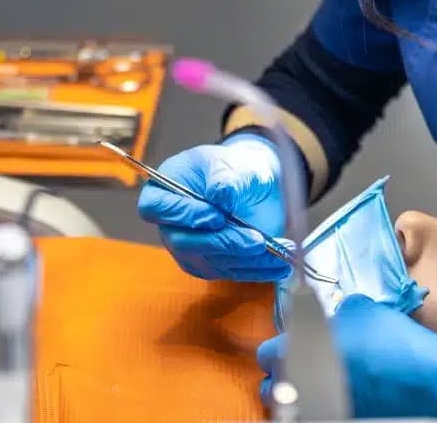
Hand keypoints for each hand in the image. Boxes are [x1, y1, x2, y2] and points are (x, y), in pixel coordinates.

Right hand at [136, 133, 287, 280]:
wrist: (250, 184)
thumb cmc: (233, 168)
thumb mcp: (232, 163)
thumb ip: (226, 177)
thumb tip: (221, 196)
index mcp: (162, 190)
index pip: (156, 208)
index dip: (184, 215)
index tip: (216, 216)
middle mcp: (170, 225)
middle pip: (184, 243)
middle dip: (224, 243)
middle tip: (256, 240)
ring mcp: (187, 249)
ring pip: (210, 262)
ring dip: (247, 260)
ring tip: (280, 252)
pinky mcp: (209, 265)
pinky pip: (230, 272)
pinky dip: (257, 270)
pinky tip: (280, 264)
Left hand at [257, 295, 436, 417]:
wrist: (426, 379)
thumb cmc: (392, 341)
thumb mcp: (363, 311)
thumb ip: (339, 311)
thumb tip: (339, 312)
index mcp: (297, 352)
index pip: (266, 355)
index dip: (278, 349)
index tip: (290, 345)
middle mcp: (301, 385)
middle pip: (272, 389)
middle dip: (283, 378)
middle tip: (301, 367)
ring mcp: (318, 406)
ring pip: (292, 408)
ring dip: (300, 395)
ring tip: (318, 386)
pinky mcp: (336, 418)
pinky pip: (317, 412)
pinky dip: (322, 405)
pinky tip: (340, 396)